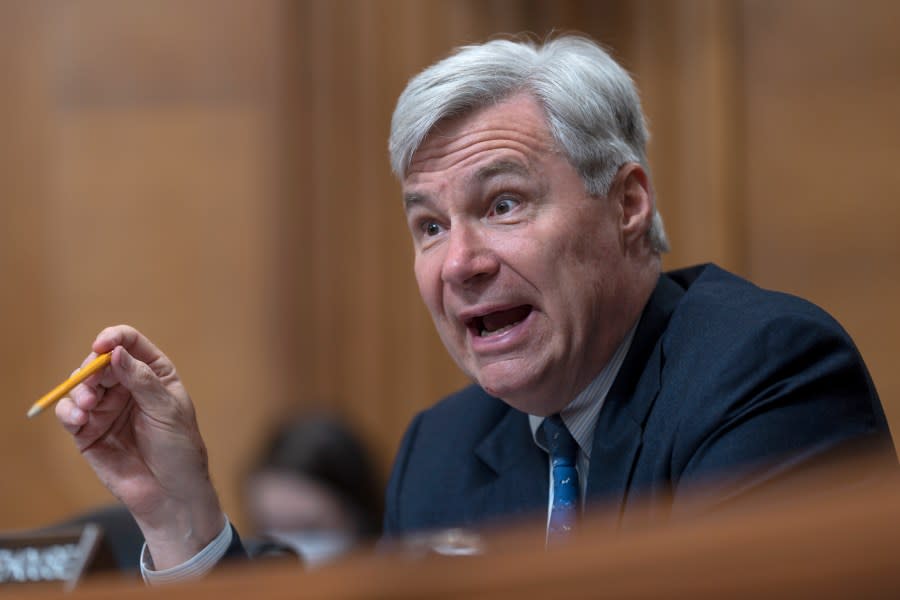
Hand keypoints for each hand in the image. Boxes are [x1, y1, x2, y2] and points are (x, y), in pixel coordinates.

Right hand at [55, 325, 223, 568]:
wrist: (171, 492)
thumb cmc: (179, 449)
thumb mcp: (167, 410)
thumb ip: (141, 380)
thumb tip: (116, 353)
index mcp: (154, 374)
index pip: (130, 344)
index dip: (115, 338)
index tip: (103, 345)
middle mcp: (128, 386)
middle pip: (100, 362)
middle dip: (92, 368)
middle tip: (92, 381)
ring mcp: (107, 408)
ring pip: (81, 385)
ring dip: (79, 389)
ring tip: (87, 404)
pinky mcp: (89, 431)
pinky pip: (70, 413)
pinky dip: (68, 410)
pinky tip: (78, 417)